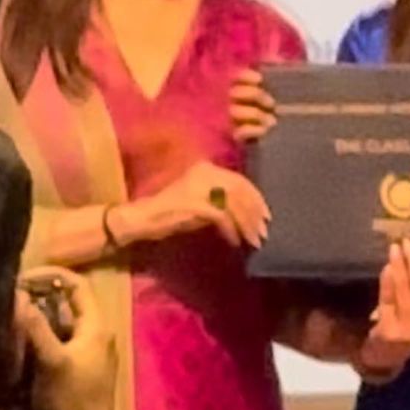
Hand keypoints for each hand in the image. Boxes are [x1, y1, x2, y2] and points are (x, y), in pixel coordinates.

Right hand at [18, 266, 115, 409]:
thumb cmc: (71, 403)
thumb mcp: (50, 362)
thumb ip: (36, 328)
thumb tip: (21, 296)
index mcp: (97, 328)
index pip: (78, 286)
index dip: (51, 277)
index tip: (21, 278)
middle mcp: (96, 338)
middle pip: (65, 310)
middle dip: (37, 308)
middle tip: (9, 309)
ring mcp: (88, 359)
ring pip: (57, 334)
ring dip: (34, 333)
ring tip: (9, 335)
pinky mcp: (77, 379)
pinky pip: (55, 356)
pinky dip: (37, 355)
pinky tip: (18, 363)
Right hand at [113, 160, 269, 249]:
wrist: (143, 218)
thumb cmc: (171, 211)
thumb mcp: (199, 197)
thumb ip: (220, 196)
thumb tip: (248, 209)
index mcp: (206, 167)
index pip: (238, 180)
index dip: (255, 198)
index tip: (265, 215)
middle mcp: (205, 172)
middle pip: (240, 191)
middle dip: (255, 212)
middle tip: (264, 230)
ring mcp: (200, 187)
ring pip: (234, 204)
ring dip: (247, 224)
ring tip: (254, 240)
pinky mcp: (196, 204)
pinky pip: (222, 218)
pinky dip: (231, 231)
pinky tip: (235, 242)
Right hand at [229, 67, 276, 142]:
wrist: (274, 130)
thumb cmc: (273, 102)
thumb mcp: (273, 84)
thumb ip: (273, 70)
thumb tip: (277, 59)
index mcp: (237, 84)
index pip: (236, 75)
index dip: (245, 76)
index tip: (260, 79)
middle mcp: (229, 99)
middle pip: (235, 92)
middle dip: (255, 96)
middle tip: (273, 103)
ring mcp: (230, 117)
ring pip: (234, 111)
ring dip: (256, 114)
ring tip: (273, 120)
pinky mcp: (235, 135)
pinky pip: (238, 132)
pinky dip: (252, 130)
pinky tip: (265, 130)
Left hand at [357, 240, 409, 379]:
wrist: (384, 359)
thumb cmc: (404, 328)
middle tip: (408, 242)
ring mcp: (408, 330)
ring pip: (407, 292)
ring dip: (401, 267)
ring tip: (395, 249)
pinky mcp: (389, 332)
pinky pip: (389, 302)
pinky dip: (389, 283)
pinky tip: (387, 268)